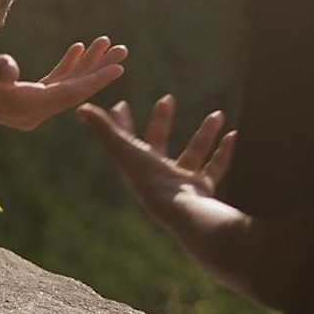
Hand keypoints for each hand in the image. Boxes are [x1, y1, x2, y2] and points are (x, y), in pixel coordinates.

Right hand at [0, 36, 126, 129]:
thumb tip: (10, 70)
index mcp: (23, 106)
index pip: (67, 93)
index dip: (95, 79)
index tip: (119, 66)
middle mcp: (29, 112)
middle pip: (73, 91)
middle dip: (98, 70)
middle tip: (123, 49)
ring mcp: (26, 108)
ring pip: (65, 87)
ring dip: (85, 66)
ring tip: (105, 44)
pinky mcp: (21, 99)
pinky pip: (52, 85)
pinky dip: (67, 68)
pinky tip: (76, 50)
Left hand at [76, 95, 236, 215]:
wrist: (184, 214)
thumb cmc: (151, 182)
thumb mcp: (126, 151)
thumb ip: (105, 129)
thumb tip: (80, 108)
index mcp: (136, 166)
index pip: (124, 139)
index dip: (120, 122)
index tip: (120, 104)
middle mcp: (157, 174)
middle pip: (158, 143)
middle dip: (161, 120)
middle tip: (166, 98)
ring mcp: (181, 183)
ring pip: (193, 153)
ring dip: (204, 133)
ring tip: (217, 114)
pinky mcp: (202, 190)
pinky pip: (216, 168)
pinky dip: (225, 151)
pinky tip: (234, 134)